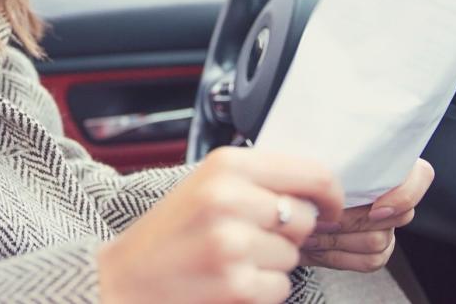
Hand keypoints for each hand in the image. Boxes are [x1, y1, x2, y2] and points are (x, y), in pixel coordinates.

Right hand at [98, 147, 343, 303]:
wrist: (124, 278)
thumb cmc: (168, 232)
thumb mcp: (205, 183)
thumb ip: (254, 178)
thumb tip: (314, 187)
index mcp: (225, 165)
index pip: (310, 172)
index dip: (330, 193)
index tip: (330, 206)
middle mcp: (229, 199)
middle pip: (304, 217)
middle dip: (288, 232)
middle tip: (253, 235)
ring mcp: (232, 244)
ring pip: (293, 255)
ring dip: (272, 262)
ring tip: (232, 257)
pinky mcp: (235, 284)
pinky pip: (280, 287)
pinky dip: (261, 289)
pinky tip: (228, 279)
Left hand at [300, 158, 433, 272]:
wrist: (291, 205)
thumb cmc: (304, 173)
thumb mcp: (315, 157)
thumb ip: (329, 163)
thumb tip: (325, 175)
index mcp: (385, 164)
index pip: (420, 176)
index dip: (403, 195)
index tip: (375, 209)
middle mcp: (393, 196)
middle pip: (395, 215)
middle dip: (350, 220)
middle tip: (318, 218)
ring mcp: (386, 226)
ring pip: (378, 240)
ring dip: (338, 238)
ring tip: (310, 230)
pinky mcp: (376, 251)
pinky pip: (369, 261)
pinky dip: (338, 256)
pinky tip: (315, 247)